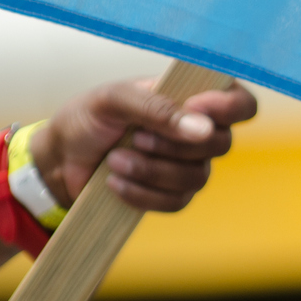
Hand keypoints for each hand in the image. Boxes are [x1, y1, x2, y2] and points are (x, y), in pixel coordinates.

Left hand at [31, 78, 258, 212]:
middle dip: (174, 146)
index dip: (228, 109)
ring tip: (114, 161)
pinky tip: (115, 183)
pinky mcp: (172, 194)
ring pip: (198, 178)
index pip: (240, 103)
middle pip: (222, 144)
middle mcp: (198, 132)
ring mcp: (189, 166)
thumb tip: (203, 129)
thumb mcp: (114, 100)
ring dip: (151, 171)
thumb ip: (157, 108)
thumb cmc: (87, 119)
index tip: (195, 108)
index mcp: (192, 98)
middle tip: (135, 137)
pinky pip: (176, 202)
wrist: (60, 159)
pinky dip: (142, 194)